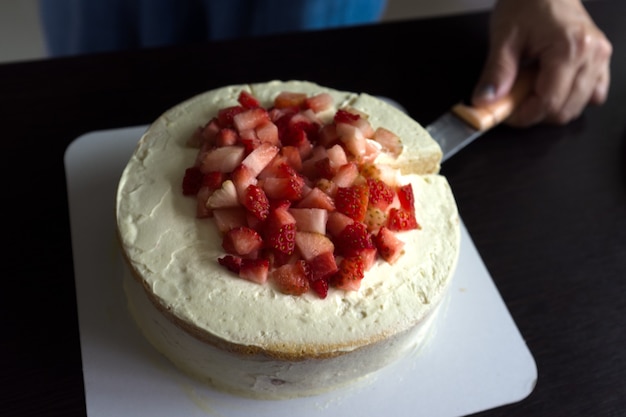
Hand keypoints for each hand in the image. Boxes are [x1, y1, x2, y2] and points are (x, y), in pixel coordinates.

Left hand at [472, 0, 611, 126]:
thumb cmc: (527, 2)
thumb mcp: (503, 37)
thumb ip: (496, 73)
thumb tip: (486, 101)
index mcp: (569, 48)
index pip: (548, 103)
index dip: (523, 115)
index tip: (503, 113)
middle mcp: (591, 55)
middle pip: (565, 110)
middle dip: (535, 113)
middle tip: (513, 99)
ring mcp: (599, 58)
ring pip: (578, 107)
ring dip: (550, 106)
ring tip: (530, 86)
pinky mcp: (600, 60)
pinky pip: (592, 94)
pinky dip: (570, 98)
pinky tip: (551, 86)